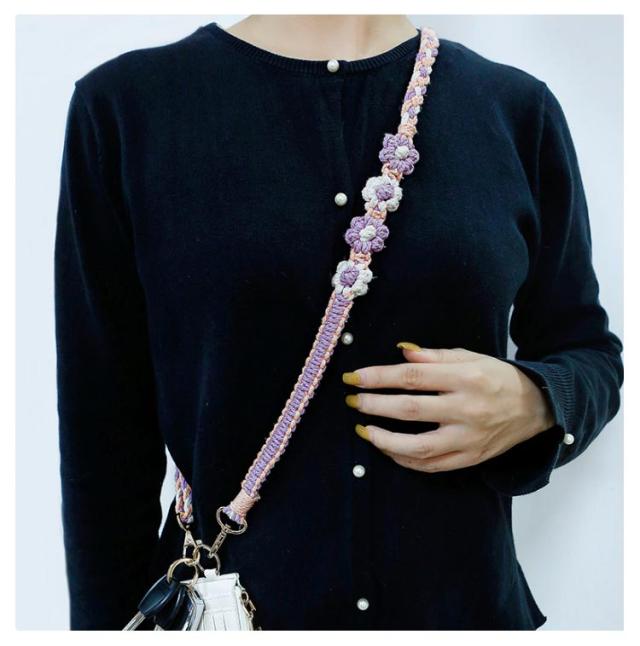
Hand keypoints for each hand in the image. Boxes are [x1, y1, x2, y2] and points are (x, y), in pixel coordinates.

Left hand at [342, 343, 556, 472]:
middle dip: (374, 405)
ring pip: (419, 446)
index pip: (412, 376)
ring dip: (385, 440)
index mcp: (465, 378)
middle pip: (410, 409)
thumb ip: (434, 355)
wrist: (535, 406)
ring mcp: (469, 438)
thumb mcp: (469, 357)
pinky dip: (406, 459)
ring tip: (364, 430)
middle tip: (353, 401)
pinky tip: (388, 449)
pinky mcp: (471, 458)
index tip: (354, 377)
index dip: (378, 377)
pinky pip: (433, 465)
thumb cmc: (496, 377)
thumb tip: (400, 352)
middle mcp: (467, 409)